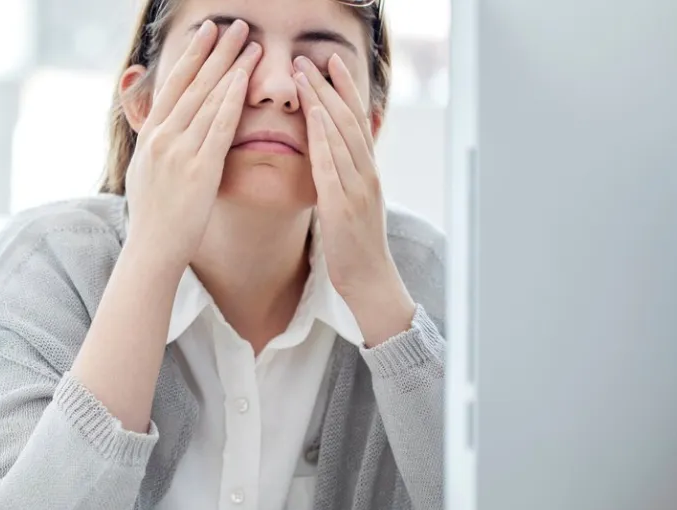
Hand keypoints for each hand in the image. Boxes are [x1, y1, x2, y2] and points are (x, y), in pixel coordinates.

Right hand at [123, 20, 261, 273]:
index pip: (173, 86)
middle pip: (191, 84)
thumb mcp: (145, 173)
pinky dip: (232, 99)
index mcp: (151, 136)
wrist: (152, 249)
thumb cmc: (154, 217)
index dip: (192, 57)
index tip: (206, 33)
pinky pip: (219, 127)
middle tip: (233, 24)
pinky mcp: (198, 169)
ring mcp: (179, 152)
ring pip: (207, 99)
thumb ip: (154, 144)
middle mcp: (162, 138)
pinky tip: (245, 79)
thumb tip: (155, 126)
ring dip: (229, 66)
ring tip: (248, 42)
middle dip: (213, 50)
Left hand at [294, 54, 415, 342]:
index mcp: (368, 171)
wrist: (371, 282)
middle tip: (310, 59)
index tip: (329, 62)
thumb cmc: (356, 246)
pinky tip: (310, 122)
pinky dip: (321, 142)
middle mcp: (366, 174)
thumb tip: (331, 152)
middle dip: (330, 86)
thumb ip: (345, 175)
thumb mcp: (353, 203)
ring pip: (341, 137)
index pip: (356, 120)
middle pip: (349, 120)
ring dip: (322, 104)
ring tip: (305, 78)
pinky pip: (332, 168)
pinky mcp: (343, 207)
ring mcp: (357, 189)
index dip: (343, 89)